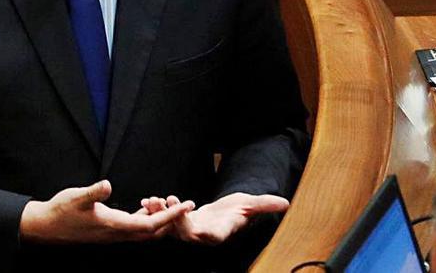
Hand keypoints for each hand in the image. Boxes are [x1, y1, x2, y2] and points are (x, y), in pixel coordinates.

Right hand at [19, 180, 194, 243]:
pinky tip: (146, 208)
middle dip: (171, 221)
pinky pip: (133, 229)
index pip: (150, 226)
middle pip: (152, 233)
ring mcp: (113, 234)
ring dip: (158, 220)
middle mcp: (116, 234)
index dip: (170, 216)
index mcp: (114, 226)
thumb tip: (107, 185)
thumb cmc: (60, 211)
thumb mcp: (76, 197)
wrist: (44, 226)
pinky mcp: (108, 231)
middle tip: (186, 206)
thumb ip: (93, 192)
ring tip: (169, 204)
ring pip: (143, 232)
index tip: (186, 206)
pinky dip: (144, 219)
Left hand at [140, 192, 288, 244]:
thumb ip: (266, 205)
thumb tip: (286, 203)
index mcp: (219, 233)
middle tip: (164, 203)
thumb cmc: (241, 209)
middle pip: (184, 234)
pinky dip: (158, 212)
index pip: (208, 236)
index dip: (197, 228)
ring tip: (152, 200)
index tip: (189, 214)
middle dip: (172, 220)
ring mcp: (190, 232)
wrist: (229, 211)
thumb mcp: (253, 205)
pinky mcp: (180, 225)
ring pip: (170, 229)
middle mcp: (202, 236)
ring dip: (160, 215)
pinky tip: (149, 200)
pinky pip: (165, 222)